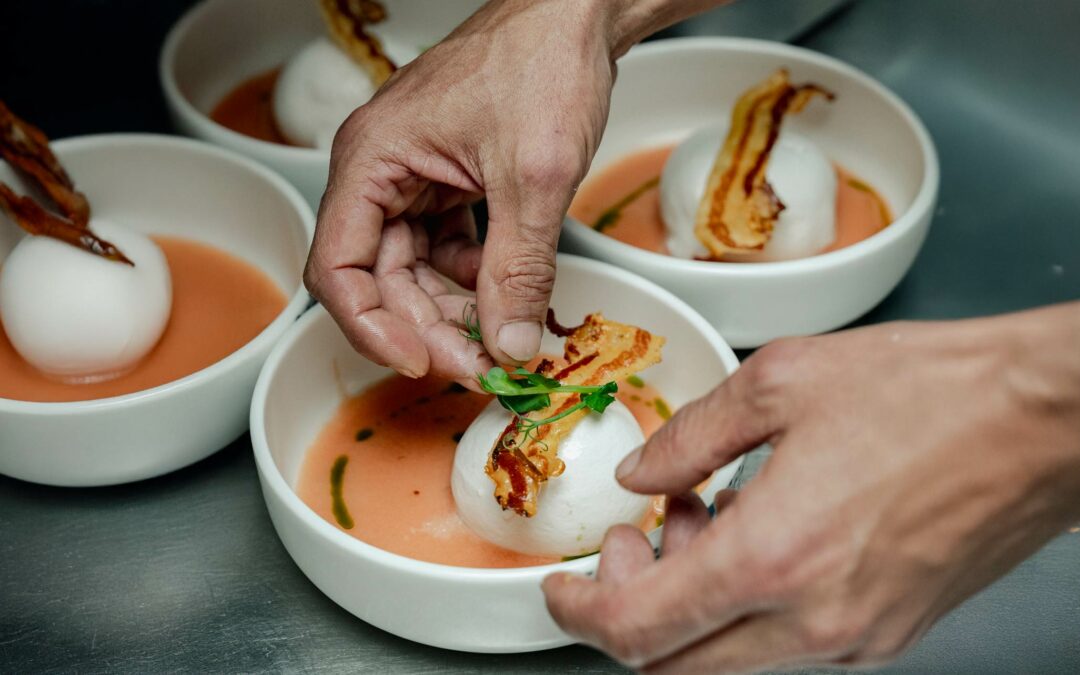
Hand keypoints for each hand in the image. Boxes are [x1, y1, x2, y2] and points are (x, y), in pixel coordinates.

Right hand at [305, 0, 626, 385]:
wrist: (577, 14)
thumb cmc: (542, 62)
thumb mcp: (533, 177)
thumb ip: (519, 269)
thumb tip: (509, 345)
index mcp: (372, 159)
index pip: (338, 267)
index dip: (370, 326)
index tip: (420, 362)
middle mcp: (382, 171)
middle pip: (380, 278)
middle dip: (427, 327)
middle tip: (482, 364)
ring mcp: (415, 177)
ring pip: (415, 269)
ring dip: (454, 310)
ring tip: (502, 336)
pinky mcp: (449, 182)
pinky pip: (446, 248)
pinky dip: (475, 278)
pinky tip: (508, 293)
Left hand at [544, 305, 1079, 672]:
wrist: (1044, 420)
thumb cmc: (934, 393)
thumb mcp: (781, 382)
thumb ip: (689, 437)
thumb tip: (643, 473)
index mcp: (773, 557)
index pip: (636, 630)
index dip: (578, 613)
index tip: (563, 587)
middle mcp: (812, 619)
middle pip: (673, 665)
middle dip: (631, 608)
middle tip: (636, 539)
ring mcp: (855, 637)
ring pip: (727, 657)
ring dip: (690, 602)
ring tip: (703, 514)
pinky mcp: (886, 632)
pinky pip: (784, 640)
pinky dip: (746, 601)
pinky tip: (757, 529)